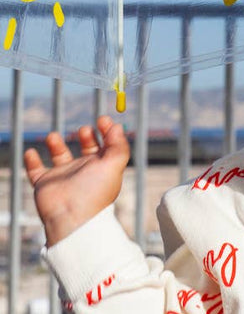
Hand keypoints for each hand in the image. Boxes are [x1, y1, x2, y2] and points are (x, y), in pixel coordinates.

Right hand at [24, 115, 129, 245]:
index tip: (102, 119)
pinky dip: (31, 161)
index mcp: (102, 166)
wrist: (71, 217)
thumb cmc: (95, 192)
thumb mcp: (114, 165)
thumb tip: (119, 126)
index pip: (106, 145)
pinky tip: (32, 152)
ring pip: (60, 156)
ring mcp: (64, 177)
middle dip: (86, 136)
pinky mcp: (45, 184)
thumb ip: (119, 145)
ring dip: (56, 145)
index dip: (106, 130)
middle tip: (84, 130)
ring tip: (53, 136)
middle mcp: (84, 171)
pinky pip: (36, 170)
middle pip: (86, 148)